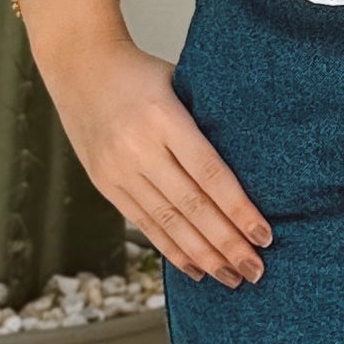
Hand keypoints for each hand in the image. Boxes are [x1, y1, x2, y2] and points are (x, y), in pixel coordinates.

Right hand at [44, 23, 269, 286]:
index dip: (238, 210)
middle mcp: (138, 148)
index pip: (210, 174)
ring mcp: (117, 169)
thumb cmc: (141, 73)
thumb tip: (256, 164)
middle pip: (191, 206)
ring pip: (167, 222)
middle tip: (256, 270)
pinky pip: (143, 223)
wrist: (79, 66)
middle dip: (227, 244)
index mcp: (164, 117)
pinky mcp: (104, 183)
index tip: (264, 235)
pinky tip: (196, 268)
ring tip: (233, 277)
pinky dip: (171, 249)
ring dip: (203, 255)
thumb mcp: (180, 84)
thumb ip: (208, 122)